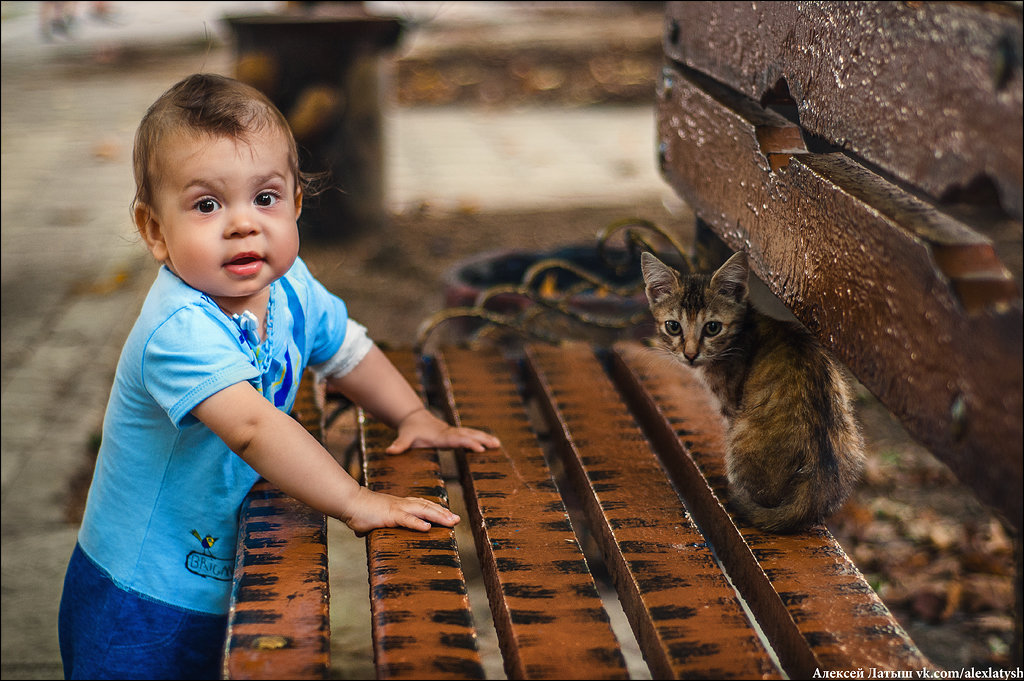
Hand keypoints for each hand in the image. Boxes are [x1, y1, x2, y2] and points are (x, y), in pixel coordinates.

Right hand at [340, 486, 460, 535]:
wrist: (348, 502)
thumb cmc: (357, 511)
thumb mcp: (369, 519)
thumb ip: (370, 525)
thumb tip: (361, 532)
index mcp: (399, 504)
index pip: (422, 504)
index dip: (436, 509)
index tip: (448, 514)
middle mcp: (402, 504)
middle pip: (428, 506)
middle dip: (443, 513)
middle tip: (457, 519)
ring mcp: (397, 508)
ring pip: (423, 510)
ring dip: (438, 516)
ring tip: (451, 522)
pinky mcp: (390, 515)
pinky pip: (406, 519)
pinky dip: (418, 523)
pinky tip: (428, 527)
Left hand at [386, 408, 499, 453]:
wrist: (413, 418)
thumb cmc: (410, 430)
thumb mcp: (404, 437)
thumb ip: (399, 445)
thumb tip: (389, 451)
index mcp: (441, 436)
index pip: (457, 439)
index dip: (468, 443)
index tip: (479, 447)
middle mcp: (449, 433)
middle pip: (468, 435)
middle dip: (482, 439)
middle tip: (495, 444)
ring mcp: (453, 432)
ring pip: (472, 433)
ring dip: (484, 438)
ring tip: (498, 444)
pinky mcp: (455, 433)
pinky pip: (470, 435)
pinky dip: (481, 437)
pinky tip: (491, 443)